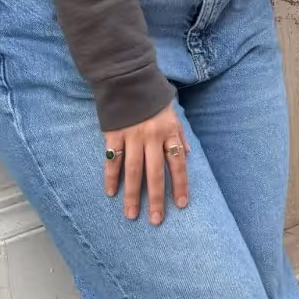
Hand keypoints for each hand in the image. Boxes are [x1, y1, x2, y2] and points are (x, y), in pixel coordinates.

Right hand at [104, 104, 189, 225]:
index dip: (180, 185)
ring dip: (132, 194)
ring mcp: (132, 136)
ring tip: (131, 214)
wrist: (127, 78)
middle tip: (155, 220)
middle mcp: (152, 137)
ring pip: (132, 171)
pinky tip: (110, 192)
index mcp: (169, 132)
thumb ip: (179, 135)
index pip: (177, 164)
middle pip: (155, 173)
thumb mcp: (173, 114)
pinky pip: (113, 160)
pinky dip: (111, 177)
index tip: (182, 205)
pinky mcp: (113, 134)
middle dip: (156, 199)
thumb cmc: (153, 98)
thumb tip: (187, 155)